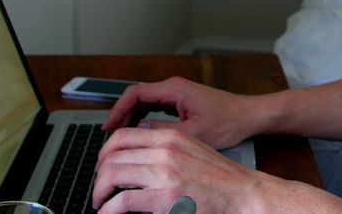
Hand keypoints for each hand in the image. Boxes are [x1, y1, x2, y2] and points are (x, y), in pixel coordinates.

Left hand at [92, 126, 260, 213]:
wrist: (243, 193)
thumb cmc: (221, 177)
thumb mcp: (192, 150)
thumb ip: (166, 148)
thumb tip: (138, 157)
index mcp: (171, 137)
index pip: (122, 136)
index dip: (104, 152)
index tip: (101, 166)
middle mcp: (165, 151)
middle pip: (112, 156)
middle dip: (98, 175)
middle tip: (99, 190)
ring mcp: (164, 173)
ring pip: (112, 176)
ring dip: (99, 192)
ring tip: (100, 203)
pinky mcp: (165, 197)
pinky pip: (122, 201)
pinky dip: (108, 209)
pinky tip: (107, 213)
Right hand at [102, 76, 256, 149]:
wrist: (249, 116)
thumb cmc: (228, 122)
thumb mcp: (193, 133)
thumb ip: (164, 132)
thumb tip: (140, 132)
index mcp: (174, 89)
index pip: (135, 93)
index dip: (118, 110)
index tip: (108, 126)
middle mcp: (174, 88)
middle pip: (137, 97)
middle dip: (122, 115)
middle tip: (111, 136)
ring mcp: (178, 94)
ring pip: (145, 102)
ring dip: (132, 117)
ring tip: (121, 137)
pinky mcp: (182, 102)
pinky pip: (156, 107)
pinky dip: (144, 118)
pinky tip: (140, 133)